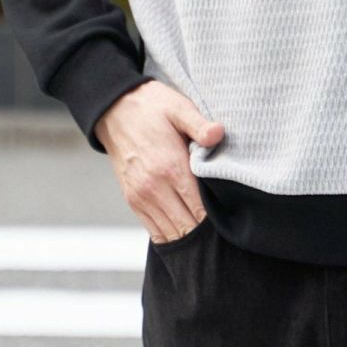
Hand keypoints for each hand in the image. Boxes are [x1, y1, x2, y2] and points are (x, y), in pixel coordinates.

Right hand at [93, 80, 225, 243]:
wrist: (115, 110)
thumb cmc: (152, 108)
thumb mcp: (179, 108)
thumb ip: (199, 124)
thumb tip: (218, 133)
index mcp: (170, 167)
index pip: (199, 210)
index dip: (216, 222)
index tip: (231, 223)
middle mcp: (153, 188)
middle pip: (186, 227)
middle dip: (206, 234)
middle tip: (224, 234)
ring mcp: (140, 196)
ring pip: (169, 234)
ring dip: (188, 238)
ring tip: (208, 238)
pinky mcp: (132, 200)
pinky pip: (153, 229)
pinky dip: (170, 236)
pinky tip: (185, 234)